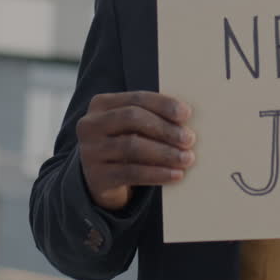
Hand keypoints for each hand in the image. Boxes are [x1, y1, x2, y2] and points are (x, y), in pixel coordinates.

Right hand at [76, 91, 196, 210]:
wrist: (101, 180)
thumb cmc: (125, 144)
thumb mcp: (131, 127)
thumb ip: (151, 117)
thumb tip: (186, 119)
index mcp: (100, 104)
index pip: (136, 98)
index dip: (163, 104)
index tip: (187, 114)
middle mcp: (90, 125)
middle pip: (132, 118)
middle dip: (165, 128)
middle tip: (189, 139)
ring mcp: (90, 151)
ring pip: (132, 147)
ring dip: (165, 153)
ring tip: (187, 159)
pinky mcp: (96, 177)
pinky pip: (131, 173)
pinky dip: (157, 174)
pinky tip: (176, 175)